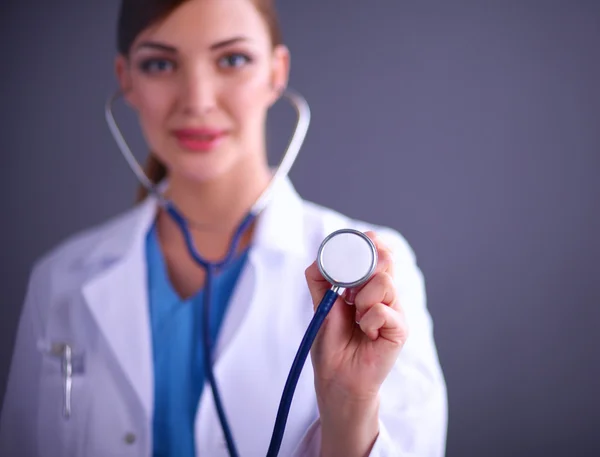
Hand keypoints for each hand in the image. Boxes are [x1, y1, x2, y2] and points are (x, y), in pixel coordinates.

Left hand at [304, 231, 408, 455]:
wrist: (336, 375)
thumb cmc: (331, 341)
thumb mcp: (320, 303)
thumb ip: (320, 277)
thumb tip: (323, 254)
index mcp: (368, 283)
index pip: (378, 251)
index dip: (371, 243)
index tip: (361, 241)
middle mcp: (384, 292)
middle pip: (385, 260)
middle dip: (363, 267)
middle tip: (348, 291)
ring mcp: (395, 309)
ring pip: (384, 283)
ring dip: (362, 300)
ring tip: (356, 318)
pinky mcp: (400, 328)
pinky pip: (384, 310)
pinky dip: (369, 321)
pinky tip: (367, 333)